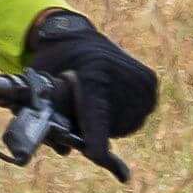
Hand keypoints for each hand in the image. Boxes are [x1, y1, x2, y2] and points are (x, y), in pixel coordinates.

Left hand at [24, 4, 160, 140]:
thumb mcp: (41, 87)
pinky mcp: (150, 82)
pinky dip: (124, 113)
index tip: (96, 155)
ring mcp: (141, 81)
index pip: (97, 120)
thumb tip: (65, 150)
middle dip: (95, 130)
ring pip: (126, 126)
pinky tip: (111, 97)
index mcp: (92, 80)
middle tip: (81, 111)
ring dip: (110, 123)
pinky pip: (139, 115)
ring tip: (97, 100)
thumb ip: (48, 119)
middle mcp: (122, 79)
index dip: (96, 143)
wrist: (78, 37)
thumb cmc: (56, 65)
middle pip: (110, 130)